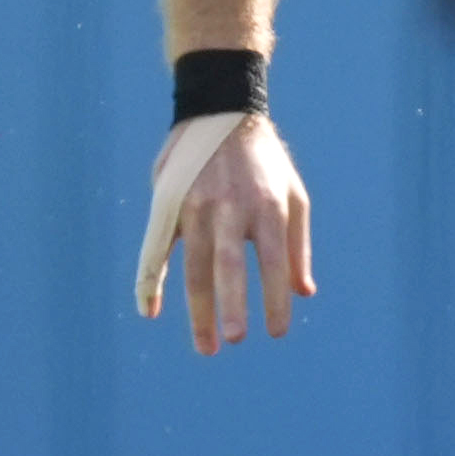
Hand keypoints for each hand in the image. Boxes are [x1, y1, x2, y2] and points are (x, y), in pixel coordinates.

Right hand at [162, 116, 316, 355]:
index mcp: (266, 205)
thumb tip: (303, 293)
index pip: (273, 261)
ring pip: (193, 265)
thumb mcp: (293, 194)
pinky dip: (151, 282)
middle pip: (228, 265)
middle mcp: (229, 207)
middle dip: (231, 305)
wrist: (220, 109)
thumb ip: (297, 245)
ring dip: (198, 309)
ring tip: (205, 345)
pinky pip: (157, 249)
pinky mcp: (168, 204)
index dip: (275, 299)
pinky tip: (151, 311)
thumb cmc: (263, 161)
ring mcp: (195, 205)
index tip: (277, 332)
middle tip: (233, 341)